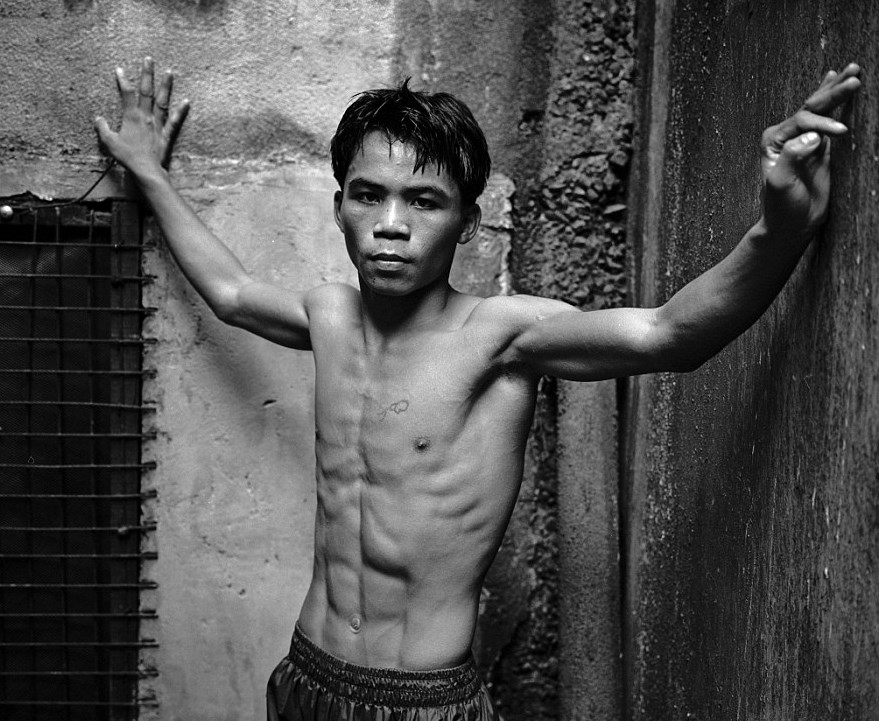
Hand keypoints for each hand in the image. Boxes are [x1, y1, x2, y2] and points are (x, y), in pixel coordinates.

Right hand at [95, 57, 188, 174]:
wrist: (145, 169)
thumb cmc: (127, 157)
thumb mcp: (109, 142)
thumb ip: (103, 128)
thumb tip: (98, 119)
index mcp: (131, 116)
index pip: (126, 94)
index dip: (122, 80)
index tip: (119, 68)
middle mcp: (146, 116)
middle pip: (146, 91)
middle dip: (147, 74)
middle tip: (149, 59)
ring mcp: (158, 124)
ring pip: (162, 101)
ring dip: (166, 86)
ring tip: (169, 72)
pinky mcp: (167, 134)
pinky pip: (175, 121)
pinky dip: (181, 111)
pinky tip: (187, 101)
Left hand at [760, 63, 860, 237]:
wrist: (791, 225)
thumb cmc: (781, 207)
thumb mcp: (781, 184)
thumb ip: (792, 157)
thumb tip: (812, 136)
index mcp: (774, 140)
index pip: (802, 121)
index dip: (822, 123)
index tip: (841, 132)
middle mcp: (787, 136)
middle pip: (812, 107)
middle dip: (833, 92)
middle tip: (855, 77)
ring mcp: (804, 139)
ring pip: (821, 108)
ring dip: (835, 89)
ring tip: (852, 70)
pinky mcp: (819, 146)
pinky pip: (829, 119)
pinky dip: (835, 101)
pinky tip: (836, 81)